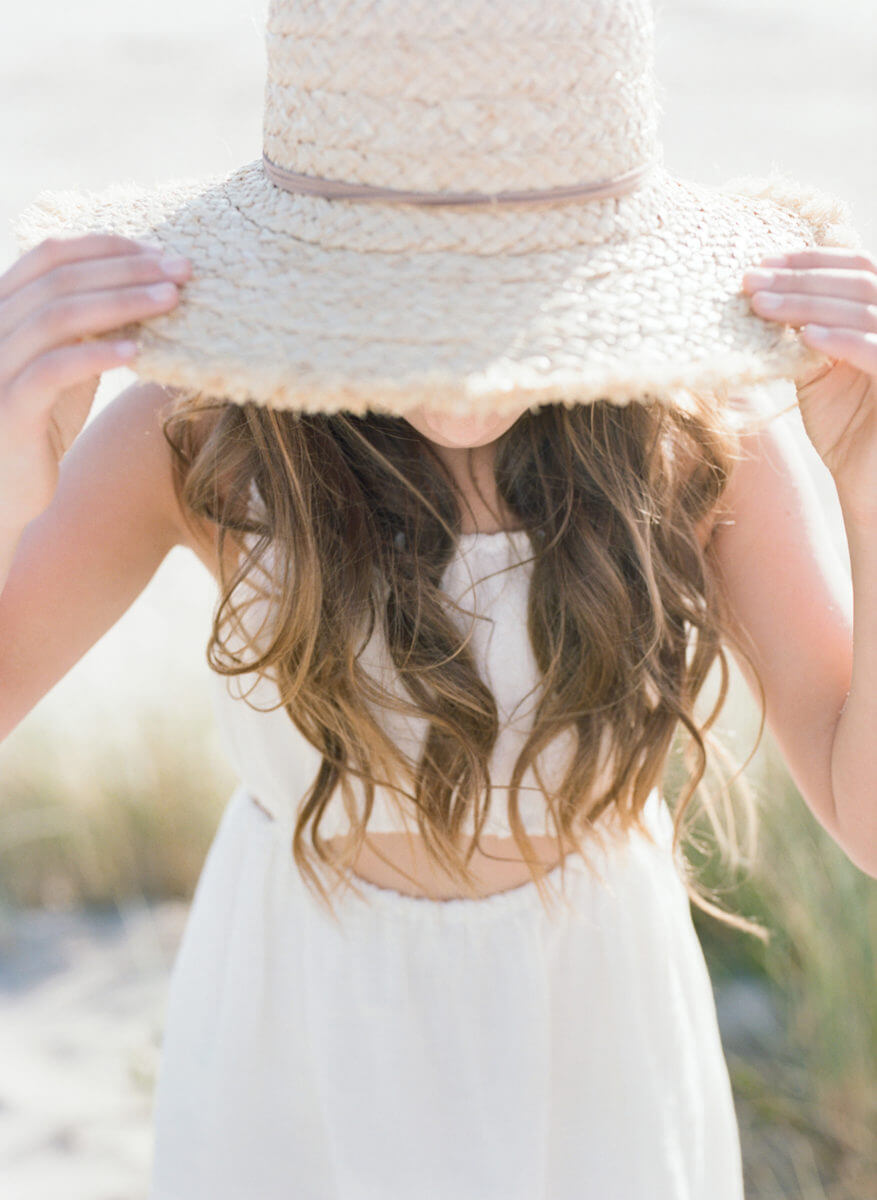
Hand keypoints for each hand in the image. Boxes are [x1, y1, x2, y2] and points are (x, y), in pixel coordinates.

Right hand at [0, 233, 189, 526]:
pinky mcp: (8, 409)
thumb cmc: (38, 425)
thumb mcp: (64, 365)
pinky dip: (97, 354)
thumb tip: (146, 290)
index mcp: (2, 309)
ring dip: (122, 302)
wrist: (3, 493)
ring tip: (171, 300)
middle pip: (61, 279)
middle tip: (183, 270)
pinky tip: (138, 350)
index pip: (51, 255)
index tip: (161, 253)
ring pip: (57, 316)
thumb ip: (86, 328)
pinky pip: (52, 371)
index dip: (108, 247)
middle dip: (127, 270)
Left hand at [742, 247, 876, 523]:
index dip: (810, 261)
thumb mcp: (819, 371)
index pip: (857, 267)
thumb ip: (804, 331)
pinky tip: (804, 335)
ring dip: (808, 303)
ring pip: (865, 310)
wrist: (870, 486)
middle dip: (800, 279)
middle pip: (859, 281)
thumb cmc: (847, 430)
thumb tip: (762, 292)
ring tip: (761, 305)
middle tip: (750, 281)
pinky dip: (842, 339)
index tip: (761, 264)